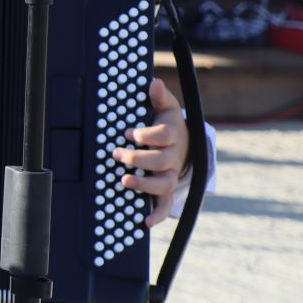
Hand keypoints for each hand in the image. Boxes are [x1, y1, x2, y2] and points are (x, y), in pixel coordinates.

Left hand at [115, 77, 191, 226]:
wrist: (184, 142)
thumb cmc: (167, 122)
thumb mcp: (165, 107)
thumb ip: (159, 96)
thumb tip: (153, 82)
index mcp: (173, 134)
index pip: (163, 135)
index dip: (146, 135)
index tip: (129, 133)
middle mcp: (174, 156)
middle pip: (162, 160)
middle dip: (139, 158)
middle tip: (118, 154)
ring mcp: (171, 173)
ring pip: (164, 183)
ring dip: (145, 184)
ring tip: (125, 180)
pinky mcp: (167, 188)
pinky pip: (165, 203)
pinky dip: (157, 213)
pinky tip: (145, 221)